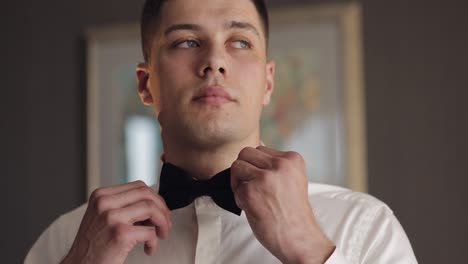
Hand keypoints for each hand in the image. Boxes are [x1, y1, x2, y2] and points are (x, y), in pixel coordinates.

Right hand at [61, 181, 170, 263]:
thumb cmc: (94, 245)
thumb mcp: (103, 217)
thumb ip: (124, 206)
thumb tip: (154, 203)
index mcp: (101, 195)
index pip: (139, 186)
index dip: (155, 199)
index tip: (159, 212)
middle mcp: (105, 203)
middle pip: (147, 194)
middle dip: (162, 208)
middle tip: (165, 224)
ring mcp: (112, 217)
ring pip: (151, 208)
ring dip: (163, 223)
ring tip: (161, 234)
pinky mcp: (120, 234)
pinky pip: (150, 232)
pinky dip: (154, 241)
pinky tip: (148, 249)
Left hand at [231, 146, 334, 263]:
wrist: (299, 238)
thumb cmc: (293, 212)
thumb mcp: (292, 179)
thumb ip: (275, 165)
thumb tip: (249, 157)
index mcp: (292, 158)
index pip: (260, 149)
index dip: (257, 167)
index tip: (266, 184)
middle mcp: (280, 164)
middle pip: (245, 153)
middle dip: (245, 170)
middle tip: (254, 188)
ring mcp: (264, 177)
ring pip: (236, 167)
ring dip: (240, 182)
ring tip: (254, 197)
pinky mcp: (250, 191)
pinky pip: (235, 188)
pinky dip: (240, 199)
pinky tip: (254, 208)